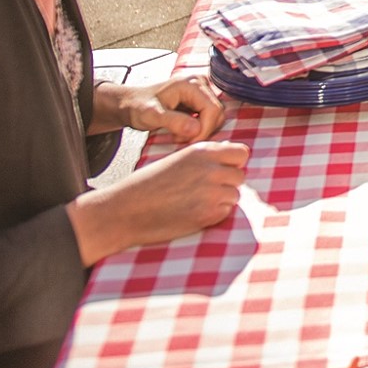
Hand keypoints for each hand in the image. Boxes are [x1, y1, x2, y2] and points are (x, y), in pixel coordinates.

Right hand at [67, 140, 248, 264]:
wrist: (125, 210)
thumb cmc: (147, 185)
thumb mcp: (177, 159)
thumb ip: (205, 158)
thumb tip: (230, 158)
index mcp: (202, 151)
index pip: (242, 153)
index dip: (234, 163)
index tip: (222, 171)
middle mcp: (210, 168)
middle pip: (240, 176)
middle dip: (227, 185)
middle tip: (205, 192)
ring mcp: (211, 192)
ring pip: (234, 196)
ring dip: (221, 201)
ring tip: (195, 203)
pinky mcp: (207, 214)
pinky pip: (224, 213)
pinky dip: (213, 216)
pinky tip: (192, 214)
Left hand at [109, 75, 226, 143]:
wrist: (132, 103)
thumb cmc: (138, 106)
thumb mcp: (151, 115)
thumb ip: (173, 121)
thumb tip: (196, 130)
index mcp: (192, 83)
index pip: (213, 110)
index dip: (204, 130)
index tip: (187, 142)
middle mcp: (201, 83)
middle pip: (218, 113)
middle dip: (202, 131)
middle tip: (181, 139)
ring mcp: (202, 91)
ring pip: (215, 117)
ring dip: (201, 131)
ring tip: (180, 136)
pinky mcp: (200, 99)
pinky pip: (209, 117)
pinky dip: (199, 128)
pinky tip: (183, 131)